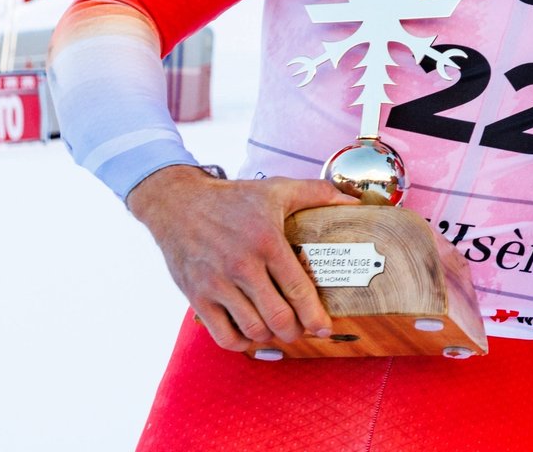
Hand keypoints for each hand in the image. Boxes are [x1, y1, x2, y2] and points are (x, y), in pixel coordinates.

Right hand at [126, 164, 359, 351]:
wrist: (177, 204)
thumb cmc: (233, 198)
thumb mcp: (277, 189)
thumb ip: (318, 194)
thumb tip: (355, 203)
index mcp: (267, 242)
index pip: (297, 289)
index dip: (315, 315)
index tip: (325, 328)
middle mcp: (242, 266)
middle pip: (277, 317)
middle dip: (296, 330)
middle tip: (304, 330)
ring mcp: (216, 284)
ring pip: (253, 329)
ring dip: (271, 337)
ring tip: (280, 330)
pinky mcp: (196, 297)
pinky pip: (223, 335)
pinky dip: (242, 343)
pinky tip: (252, 334)